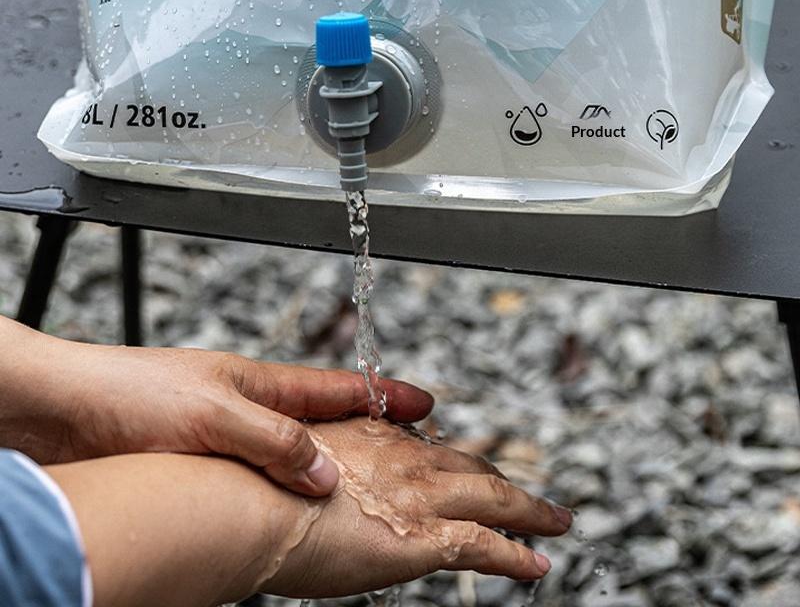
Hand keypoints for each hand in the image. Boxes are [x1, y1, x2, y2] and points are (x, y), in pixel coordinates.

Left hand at [0, 318, 432, 495]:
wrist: (58, 410)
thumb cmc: (127, 394)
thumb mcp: (213, 415)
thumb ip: (273, 442)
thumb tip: (327, 473)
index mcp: (259, 383)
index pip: (337, 388)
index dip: (383, 396)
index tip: (423, 403)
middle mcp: (249, 407)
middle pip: (324, 420)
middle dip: (369, 433)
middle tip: (409, 450)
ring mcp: (226, 435)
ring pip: (294, 452)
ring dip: (330, 465)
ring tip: (366, 484)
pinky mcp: (200, 464)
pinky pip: (261, 477)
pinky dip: (286, 490)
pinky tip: (291, 509)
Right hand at [262, 418, 573, 597]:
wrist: (255, 499)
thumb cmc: (261, 480)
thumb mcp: (298, 454)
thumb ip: (323, 460)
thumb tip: (323, 473)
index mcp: (376, 436)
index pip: (432, 450)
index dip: (458, 462)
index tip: (470, 468)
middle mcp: (407, 459)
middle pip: (472, 467)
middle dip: (504, 481)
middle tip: (526, 495)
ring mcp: (421, 497)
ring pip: (495, 498)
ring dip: (531, 511)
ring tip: (556, 521)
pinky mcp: (425, 538)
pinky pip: (486, 545)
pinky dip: (517, 554)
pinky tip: (537, 563)